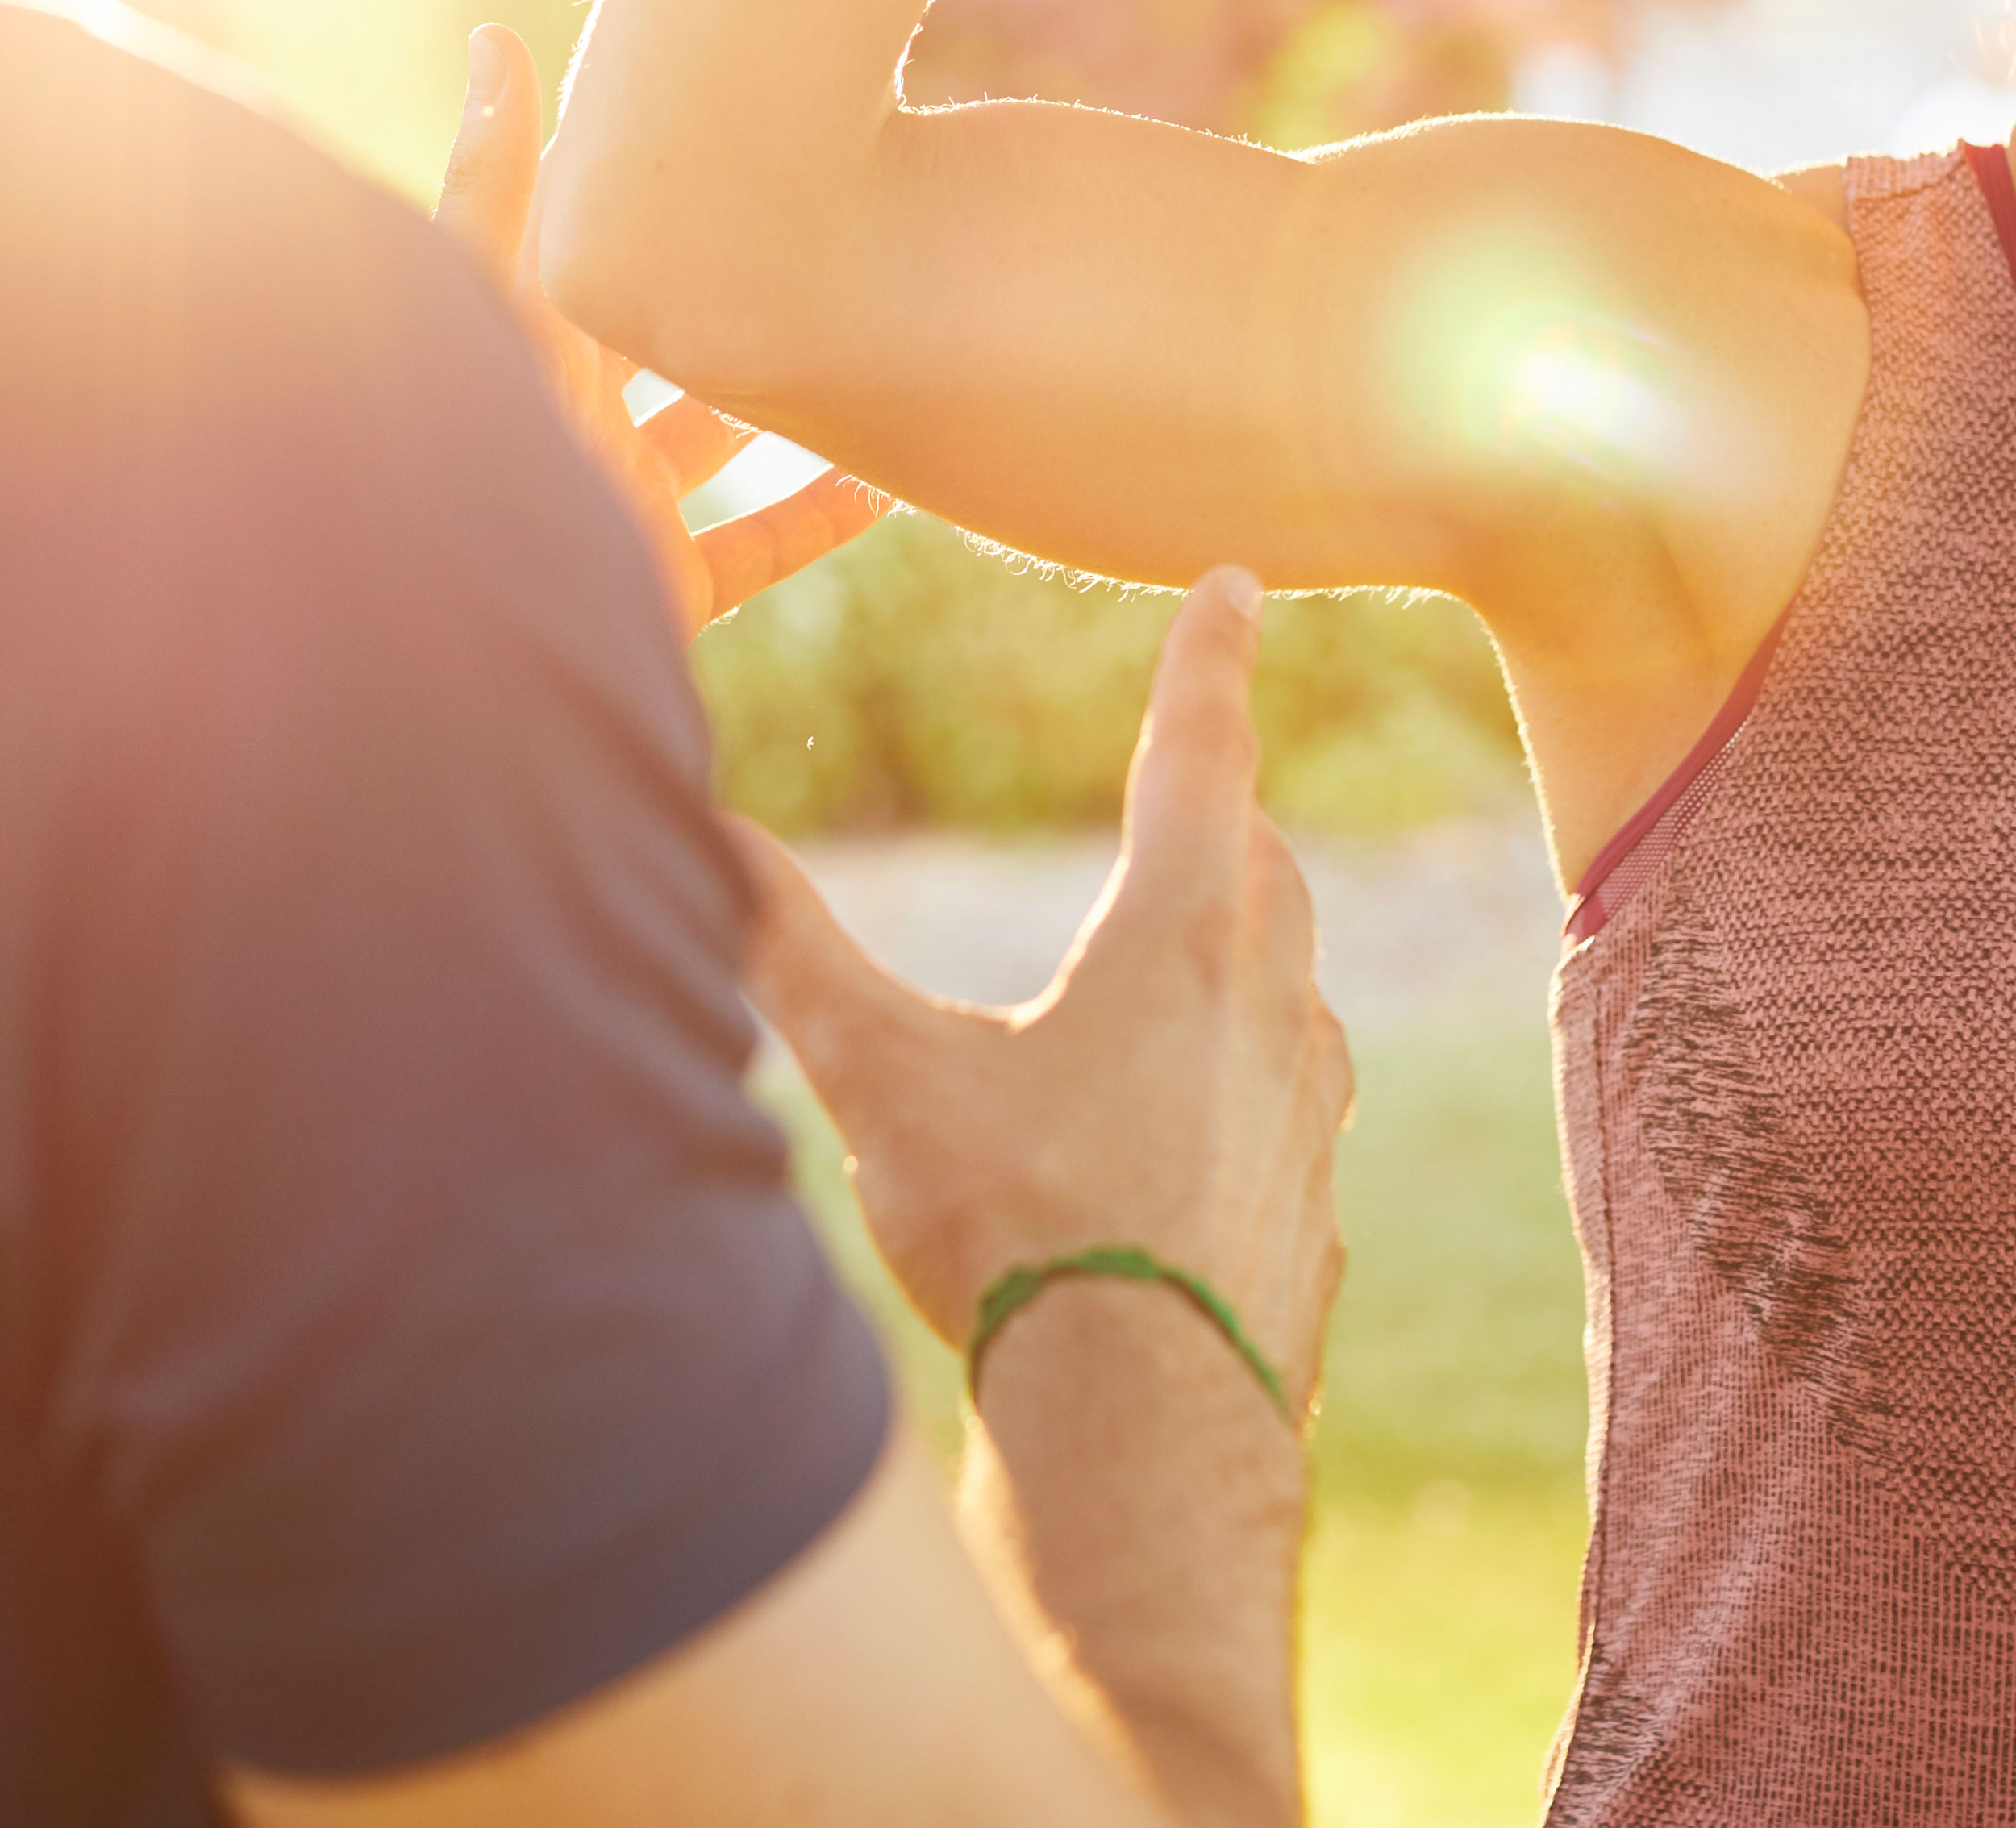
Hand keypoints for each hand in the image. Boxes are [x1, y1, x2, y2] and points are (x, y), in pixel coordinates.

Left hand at [442, 24, 893, 635]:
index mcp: (531, 345)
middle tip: (830, 212)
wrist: (459, 649)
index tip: (735, 131)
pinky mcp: (663, 586)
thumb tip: (494, 35)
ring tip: (875, 331)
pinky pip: (759, 547)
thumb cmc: (460, 461)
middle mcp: (575, 422)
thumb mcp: (489, 300)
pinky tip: (892, 479)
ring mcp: (621, 506)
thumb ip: (494, 178)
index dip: (659, 189)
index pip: (604, 248)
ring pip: (723, 439)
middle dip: (740, 282)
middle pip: (674, 337)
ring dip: (792, 394)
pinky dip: (823, 512)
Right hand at [736, 567, 1349, 1415]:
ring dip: (1254, 949)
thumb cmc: (1017, 1234)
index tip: (1235, 584)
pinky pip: (1297, 1114)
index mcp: (1178, 940)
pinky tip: (1209, 1132)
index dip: (1209, 660)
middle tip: (1204, 783)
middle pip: (1266, 868)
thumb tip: (701, 840)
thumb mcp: (885, 1082)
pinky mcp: (1313, 1215)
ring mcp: (1309, 1118)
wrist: (1144, 1431)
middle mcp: (1271, 1009)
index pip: (1200, 755)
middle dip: (1229, 812)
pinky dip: (1258, 1085)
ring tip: (1203, 954)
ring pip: (1299, 988)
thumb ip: (793, 953)